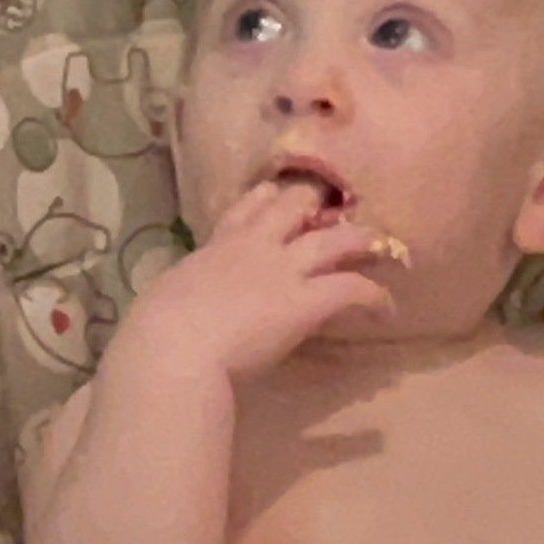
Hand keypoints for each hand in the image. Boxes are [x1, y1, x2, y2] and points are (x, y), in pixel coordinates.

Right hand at [130, 180, 399, 383]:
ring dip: (362, 242)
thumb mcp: (165, 297)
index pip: (245, 209)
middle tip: (341, 214)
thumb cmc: (156, 332)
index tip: (278, 194)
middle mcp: (254, 247)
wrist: (173, 348)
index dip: (267, 199)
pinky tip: (386, 309)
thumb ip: (182, 293)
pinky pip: (354, 288)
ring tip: (382, 251)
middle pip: (296, 205)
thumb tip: (177, 306)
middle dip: (319, 206)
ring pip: (337, 239)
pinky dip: (376, 297)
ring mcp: (284, 270)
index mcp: (215, 248)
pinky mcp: (308, 301)